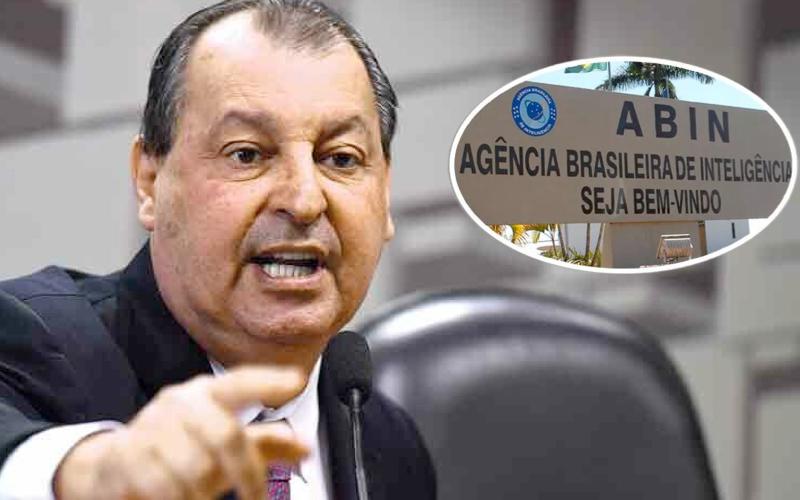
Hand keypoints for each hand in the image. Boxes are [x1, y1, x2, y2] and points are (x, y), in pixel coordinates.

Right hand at [54, 366, 308, 499]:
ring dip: (204, 492)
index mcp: (207, 394)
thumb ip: (263, 443)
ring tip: (201, 495)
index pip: (241, 381)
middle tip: (255, 497)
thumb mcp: (223, 443)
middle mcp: (180, 403)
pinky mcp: (125, 455)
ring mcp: (150, 427)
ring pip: (196, 468)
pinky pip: (164, 486)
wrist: (110, 465)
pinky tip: (177, 497)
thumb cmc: (180, 450)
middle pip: (227, 434)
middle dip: (246, 473)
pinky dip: (178, 499)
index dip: (268, 381)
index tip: (297, 382)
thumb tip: (306, 447)